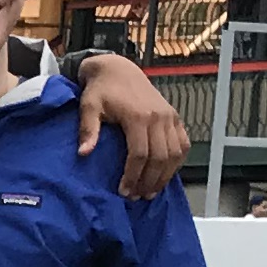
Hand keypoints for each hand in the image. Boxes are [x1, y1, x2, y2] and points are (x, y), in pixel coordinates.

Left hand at [72, 55, 190, 201]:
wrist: (118, 69)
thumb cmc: (100, 90)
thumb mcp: (88, 107)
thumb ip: (88, 130)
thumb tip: (84, 153)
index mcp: (138, 116)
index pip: (140, 154)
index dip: (133, 175)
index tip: (124, 191)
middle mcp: (158, 117)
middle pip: (160, 157)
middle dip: (149, 180)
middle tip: (137, 197)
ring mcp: (169, 116)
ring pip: (175, 153)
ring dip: (165, 175)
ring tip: (151, 191)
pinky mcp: (174, 116)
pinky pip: (183, 143)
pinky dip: (177, 161)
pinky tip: (166, 174)